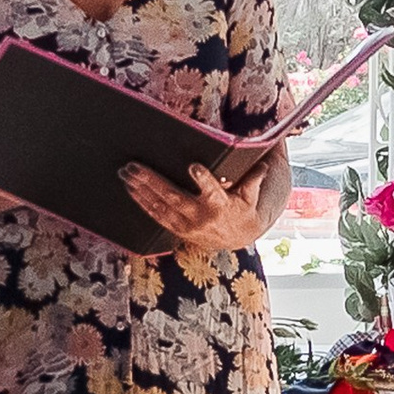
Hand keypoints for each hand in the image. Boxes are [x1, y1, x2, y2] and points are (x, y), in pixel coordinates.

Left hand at [121, 158, 263, 256]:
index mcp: (221, 205)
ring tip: (126, 174)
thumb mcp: (250, 194)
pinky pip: (155, 216)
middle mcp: (201, 217)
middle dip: (152, 181)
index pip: (212, 191)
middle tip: (134, 166)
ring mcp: (186, 225)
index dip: (203, 180)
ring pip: (159, 207)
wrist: (236, 239)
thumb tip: (267, 154)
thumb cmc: (242, 209)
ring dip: (141, 190)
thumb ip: (253, 176)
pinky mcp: (177, 229)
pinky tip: (130, 189)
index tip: (194, 166)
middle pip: (173, 197)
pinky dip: (142, 202)